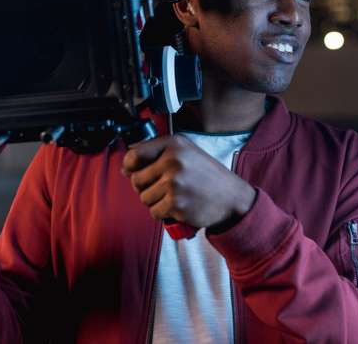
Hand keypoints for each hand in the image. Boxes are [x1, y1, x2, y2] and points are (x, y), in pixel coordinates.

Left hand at [122, 135, 254, 229]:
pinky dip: (163, 213)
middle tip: (165, 187)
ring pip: (144, 198)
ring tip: (175, 196)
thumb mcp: (186, 153)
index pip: (134, 155)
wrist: (232, 198)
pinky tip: (178, 206)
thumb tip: (126, 168)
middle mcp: (173, 161)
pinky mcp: (176, 204)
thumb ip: (157, 154)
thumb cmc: (207, 176)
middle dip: (146, 187)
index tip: (136, 171)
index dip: (130, 166)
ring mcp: (174, 183)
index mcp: (174, 145)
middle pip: (136, 180)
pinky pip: (154, 212)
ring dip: (156, 201)